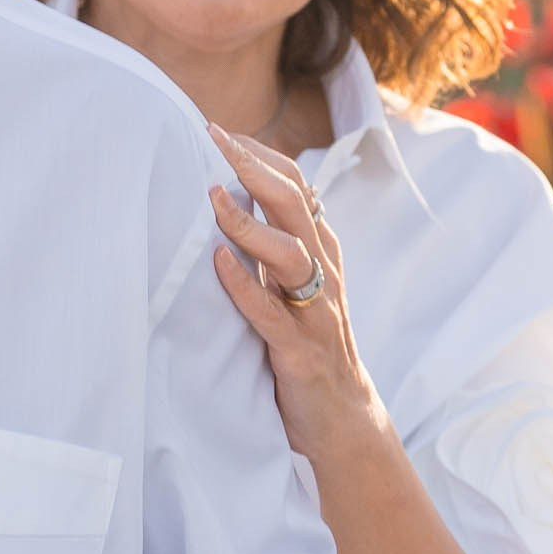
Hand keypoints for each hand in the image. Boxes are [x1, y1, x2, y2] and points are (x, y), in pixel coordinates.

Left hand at [207, 122, 384, 462]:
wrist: (340, 420)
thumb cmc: (306, 348)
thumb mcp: (292, 290)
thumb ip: (271, 250)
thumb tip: (230, 205)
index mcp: (322, 255)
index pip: (299, 188)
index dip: (263, 157)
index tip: (223, 132)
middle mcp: (324, 275)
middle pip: (297, 206)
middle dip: (253, 168)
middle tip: (212, 138)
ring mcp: (316, 313)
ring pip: (291, 254)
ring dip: (249, 224)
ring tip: (213, 198)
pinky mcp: (299, 353)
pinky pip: (271, 314)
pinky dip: (244, 286)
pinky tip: (217, 262)